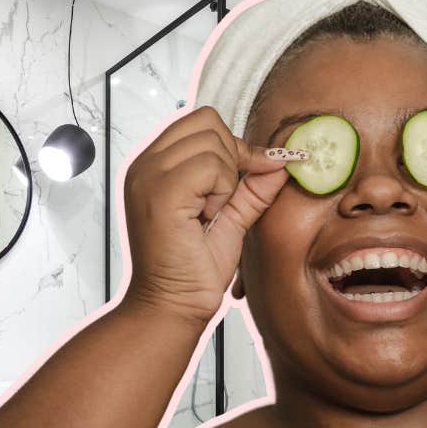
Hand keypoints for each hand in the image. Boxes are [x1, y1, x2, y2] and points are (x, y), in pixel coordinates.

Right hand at [120, 106, 293, 325]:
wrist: (173, 306)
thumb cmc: (192, 269)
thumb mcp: (231, 217)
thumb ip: (251, 186)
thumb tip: (281, 159)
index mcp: (154, 165)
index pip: (200, 121)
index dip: (231, 145)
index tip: (242, 179)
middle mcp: (145, 164)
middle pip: (208, 121)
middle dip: (230, 158)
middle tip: (220, 202)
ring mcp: (148, 176)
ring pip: (213, 141)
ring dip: (224, 179)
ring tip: (209, 214)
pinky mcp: (160, 192)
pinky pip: (211, 165)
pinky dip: (221, 191)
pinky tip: (206, 218)